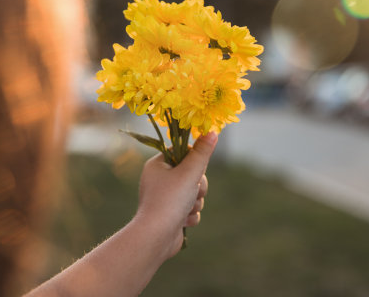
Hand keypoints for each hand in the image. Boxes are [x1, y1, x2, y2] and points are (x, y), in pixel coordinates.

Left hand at [136, 131, 217, 257]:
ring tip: (185, 209)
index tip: (195, 170)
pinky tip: (182, 221)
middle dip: (198, 186)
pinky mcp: (170, 214)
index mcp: (158, 165)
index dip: (195, 162)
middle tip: (192, 192)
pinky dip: (190, 215)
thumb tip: (213, 131)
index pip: (183, 153)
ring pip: (194, 193)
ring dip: (196, 202)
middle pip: (192, 174)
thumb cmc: (170, 200)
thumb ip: (202, 152)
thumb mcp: (189, 172)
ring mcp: (164, 198)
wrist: (156, 237)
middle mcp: (159, 180)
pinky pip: (190, 209)